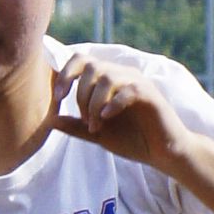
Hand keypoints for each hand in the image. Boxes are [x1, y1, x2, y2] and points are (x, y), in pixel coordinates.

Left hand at [49, 54, 191, 174]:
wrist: (163, 153)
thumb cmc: (133, 141)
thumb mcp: (98, 135)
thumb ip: (76, 126)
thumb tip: (50, 121)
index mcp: (109, 80)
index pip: (82, 60)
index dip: (66, 74)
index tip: (58, 98)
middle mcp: (122, 75)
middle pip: (91, 65)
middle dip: (80, 94)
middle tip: (84, 120)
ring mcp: (137, 83)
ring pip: (107, 76)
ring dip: (94, 103)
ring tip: (96, 126)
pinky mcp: (150, 94)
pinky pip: (127, 89)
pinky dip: (113, 103)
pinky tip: (107, 119)